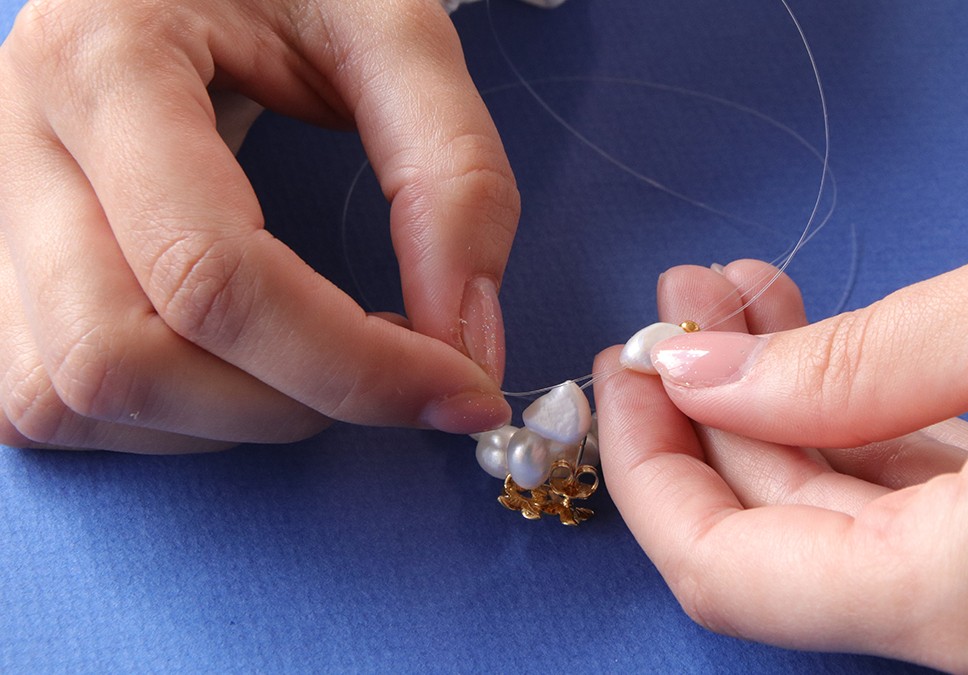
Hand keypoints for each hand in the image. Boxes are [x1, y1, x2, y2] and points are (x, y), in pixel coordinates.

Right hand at [0, 0, 516, 451]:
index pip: (212, 272)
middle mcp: (19, 144)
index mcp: (105, 57)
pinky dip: (168, 419)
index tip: (462, 389)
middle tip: (390, 366)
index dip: (354, 365)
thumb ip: (454, 176)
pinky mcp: (1, 270)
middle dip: (287, 402)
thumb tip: (467, 347)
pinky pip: (50, 402)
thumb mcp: (393, 33)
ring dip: (226, 420)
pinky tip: (244, 367)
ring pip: (70, 398)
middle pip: (121, 357)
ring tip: (319, 358)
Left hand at [595, 185, 967, 671]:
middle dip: (714, 416)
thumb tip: (699, 378)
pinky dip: (862, 430)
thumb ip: (843, 363)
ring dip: (783, 410)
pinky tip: (825, 342)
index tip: (622, 367)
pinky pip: (930, 513)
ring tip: (742, 296)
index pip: (733, 575)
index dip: (651, 472)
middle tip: (684, 301)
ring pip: (853, 526)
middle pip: (783, 547)